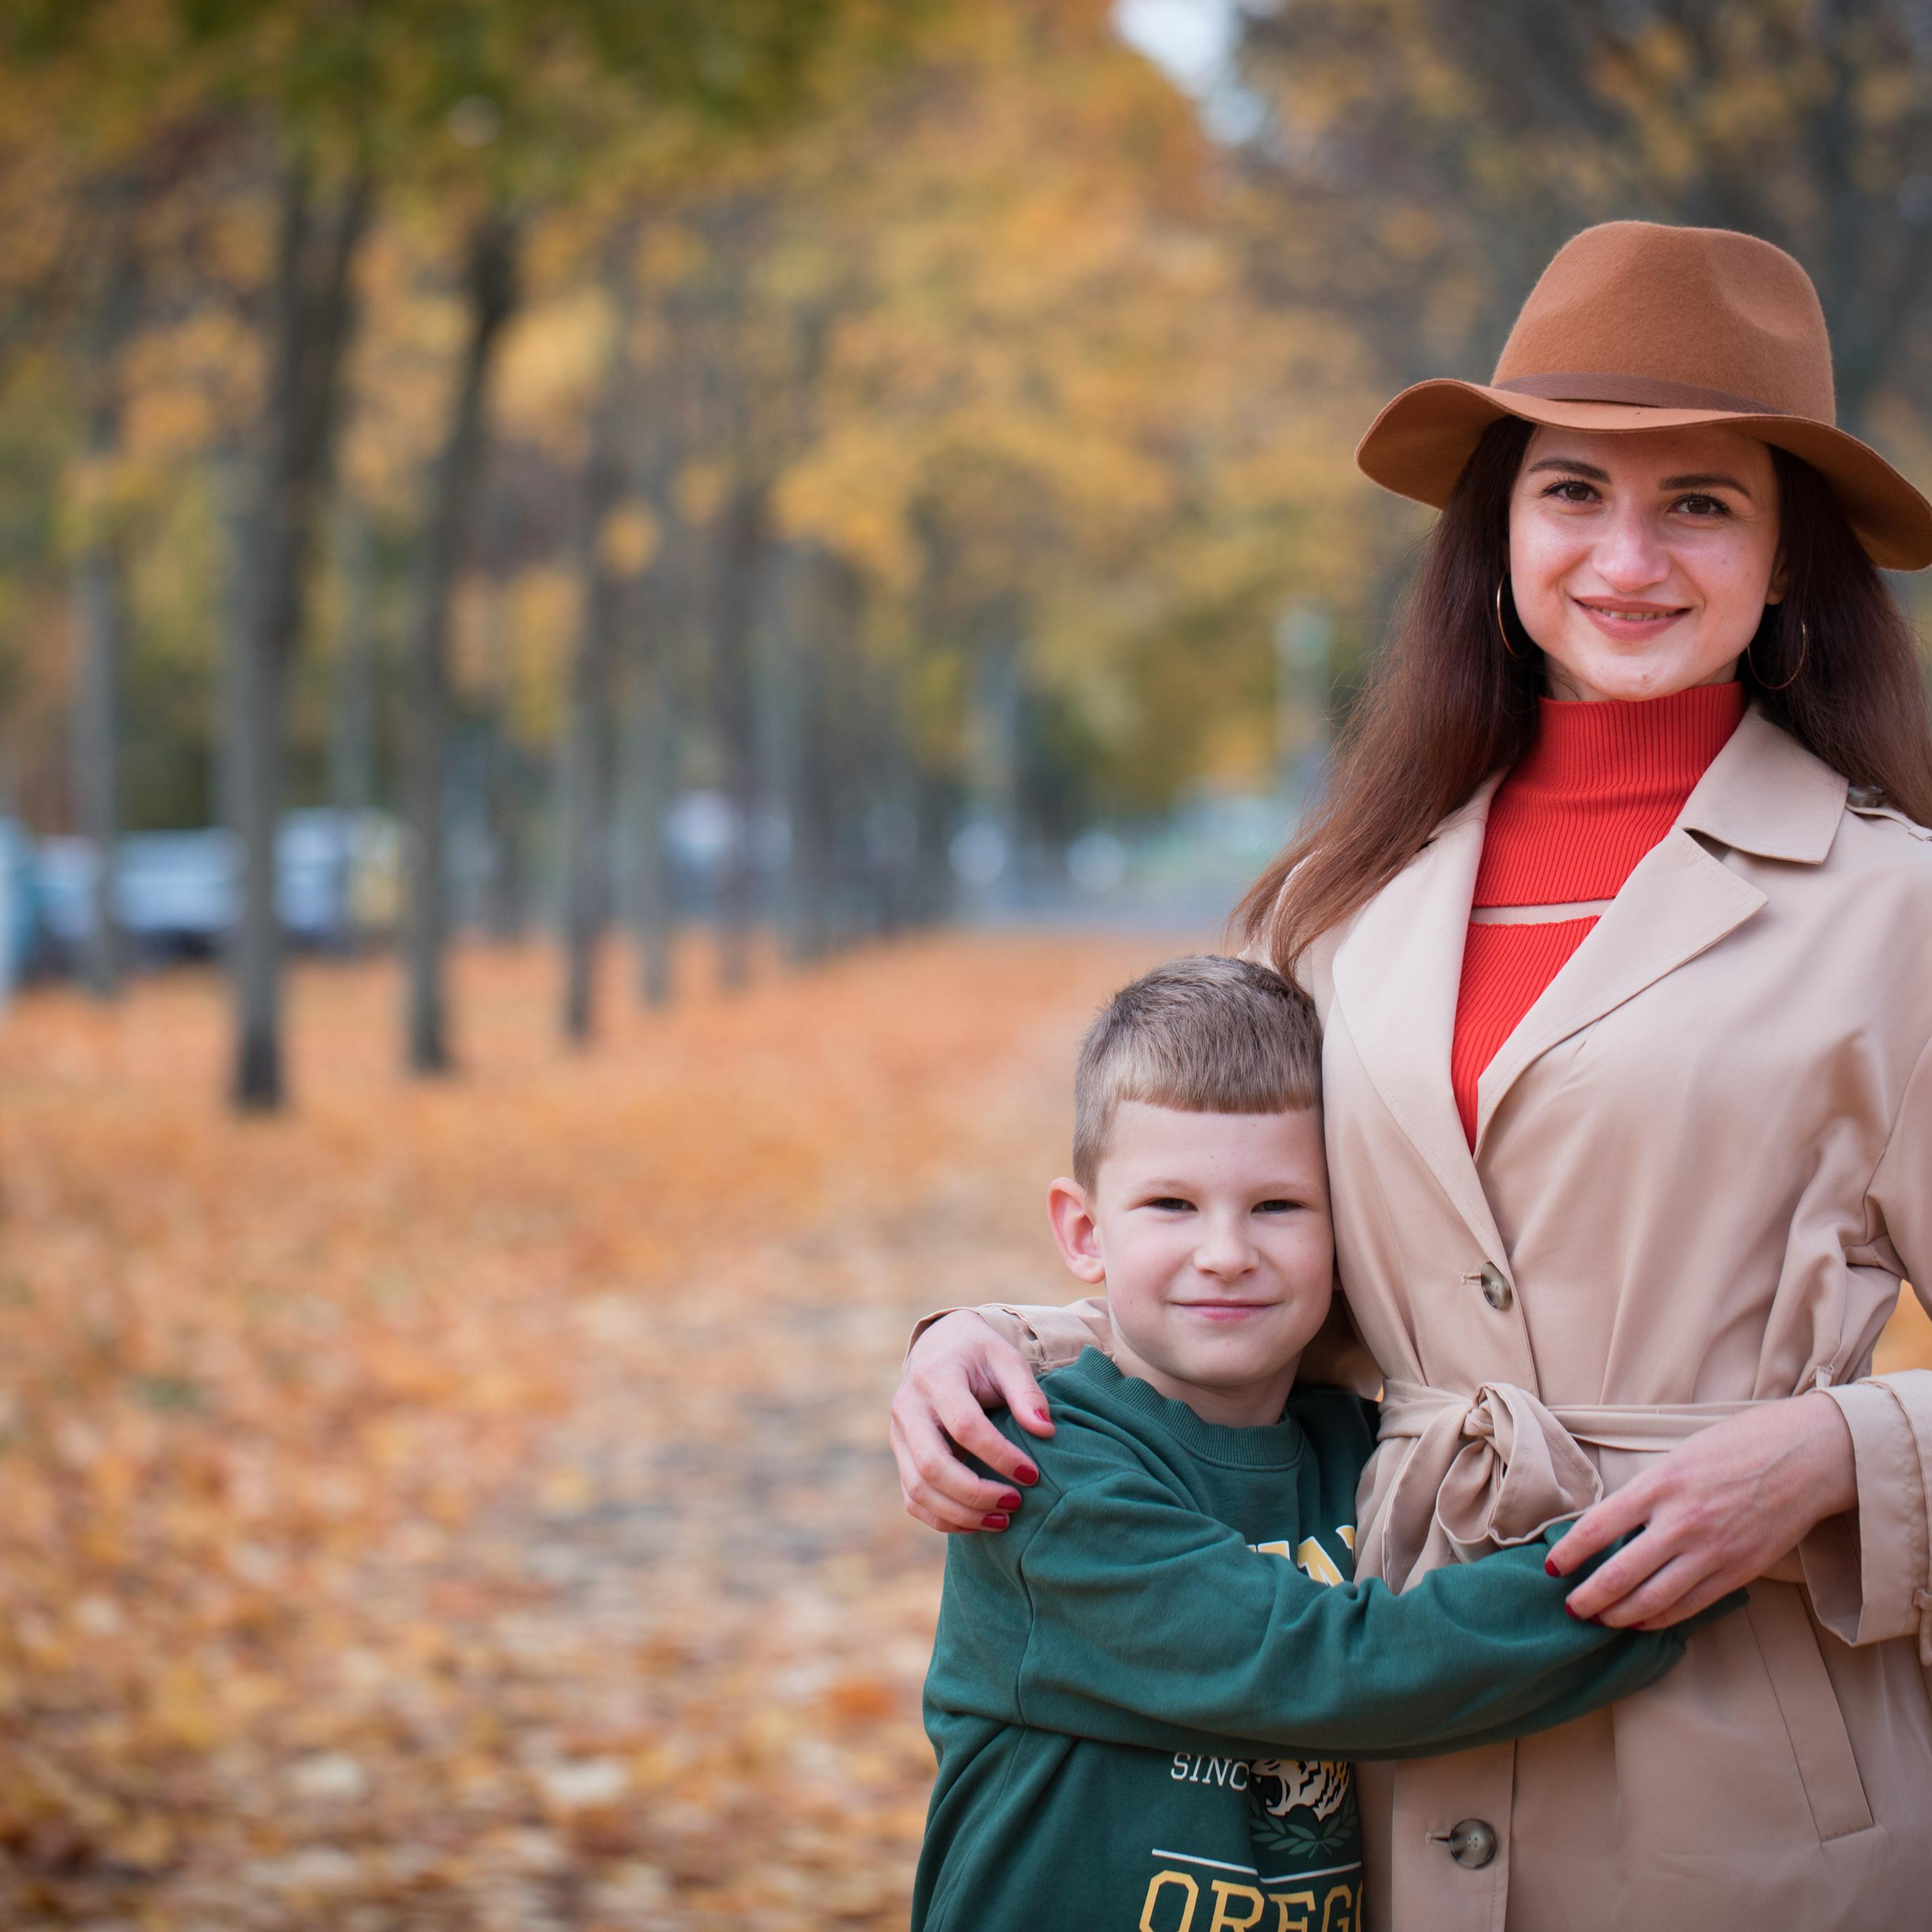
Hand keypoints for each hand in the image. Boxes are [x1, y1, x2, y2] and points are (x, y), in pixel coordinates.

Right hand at [890, 1311, 1054, 1533]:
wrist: (939, 1347)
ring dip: (961, 1513)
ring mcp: (899, 1435)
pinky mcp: (901, 1456)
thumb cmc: (979, 1355)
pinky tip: (978, 1523)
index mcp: (935, 1378)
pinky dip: (943, 1519)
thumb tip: (1045, 1431)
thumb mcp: (1006, 1359)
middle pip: (932, 1465)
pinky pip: (913, 1499)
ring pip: (918, 1489)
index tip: (1032, 1475)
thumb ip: (1026, 1393)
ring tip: (1003, 1521)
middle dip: (976, 1493)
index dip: (1000, 1456)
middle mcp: (907, 1408)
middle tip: (1015, 1503)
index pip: (965, 1426)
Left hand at [1548, 1391, 1855, 1629]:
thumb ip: (1645, 1494)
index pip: (1597, 1528)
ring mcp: (1711, 1552)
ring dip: (1618, 1616)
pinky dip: (1659, 1619)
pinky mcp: (1738, 1572)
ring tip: (1599, 1620)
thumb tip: (1608, 1528)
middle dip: (1587, 1598)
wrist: (1803, 1457)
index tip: (1551, 1568)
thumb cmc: (1736, 1447)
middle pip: (1619, 1575)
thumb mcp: (1676, 1458)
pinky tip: (1641, 1622)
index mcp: (1659, 1485)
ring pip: (1652, 1600)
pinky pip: (1689, 1605)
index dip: (1568, 1553)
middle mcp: (1681, 1522)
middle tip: (1569, 1608)